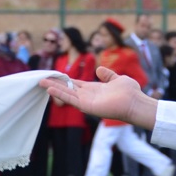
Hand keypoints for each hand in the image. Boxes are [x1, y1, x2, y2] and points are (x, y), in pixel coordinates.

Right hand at [39, 66, 156, 128]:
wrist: (135, 102)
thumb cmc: (130, 92)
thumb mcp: (117, 78)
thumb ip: (108, 75)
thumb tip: (100, 69)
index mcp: (94, 89)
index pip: (75, 84)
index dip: (64, 80)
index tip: (54, 75)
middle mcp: (88, 96)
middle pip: (67, 88)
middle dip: (55, 84)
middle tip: (41, 79)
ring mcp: (86, 101)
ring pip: (66, 93)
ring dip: (53, 88)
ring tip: (41, 82)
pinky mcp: (86, 106)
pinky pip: (70, 99)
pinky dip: (60, 94)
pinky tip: (49, 89)